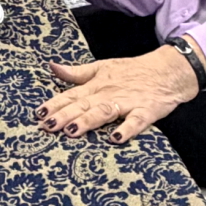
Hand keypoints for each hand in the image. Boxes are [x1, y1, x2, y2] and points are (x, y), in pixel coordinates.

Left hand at [39, 47, 200, 143]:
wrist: (167, 70)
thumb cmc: (131, 71)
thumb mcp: (102, 67)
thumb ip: (76, 73)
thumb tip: (52, 67)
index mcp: (96, 85)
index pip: (71, 95)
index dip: (54, 104)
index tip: (37, 114)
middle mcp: (108, 94)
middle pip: (83, 105)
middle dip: (64, 116)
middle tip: (47, 126)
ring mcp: (127, 103)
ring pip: (104, 112)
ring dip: (88, 121)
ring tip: (71, 131)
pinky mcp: (146, 111)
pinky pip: (136, 121)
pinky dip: (126, 129)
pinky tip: (115, 139)